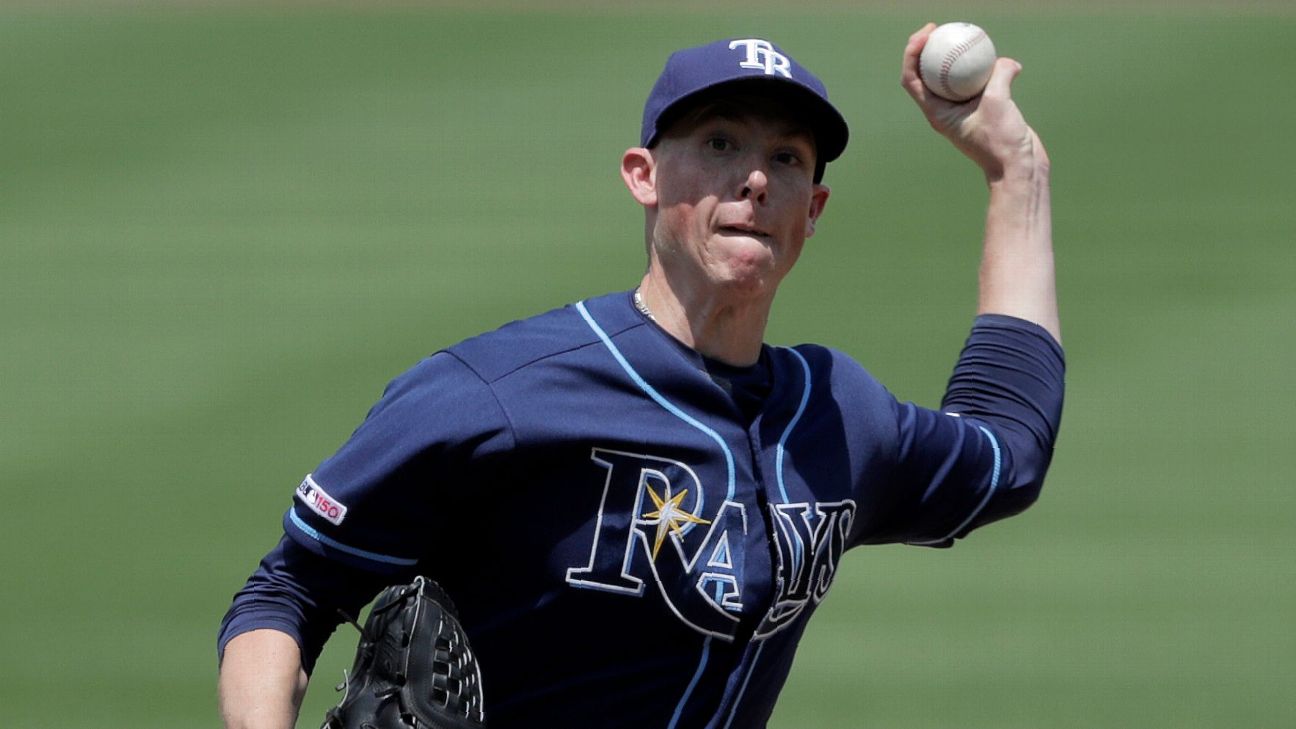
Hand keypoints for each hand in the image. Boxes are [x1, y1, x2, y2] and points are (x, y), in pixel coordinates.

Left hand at [901, 23, 1047, 181]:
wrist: (1019, 168)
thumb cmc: (1002, 143)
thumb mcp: (998, 104)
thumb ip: (998, 76)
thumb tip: (1004, 61)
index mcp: (936, 113)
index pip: (912, 79)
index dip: (912, 53)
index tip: (926, 33)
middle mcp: (946, 111)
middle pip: (928, 74)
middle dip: (930, 49)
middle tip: (942, 28)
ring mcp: (964, 110)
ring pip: (955, 77)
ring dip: (959, 57)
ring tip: (968, 36)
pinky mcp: (984, 110)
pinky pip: (979, 83)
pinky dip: (986, 69)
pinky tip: (1003, 59)